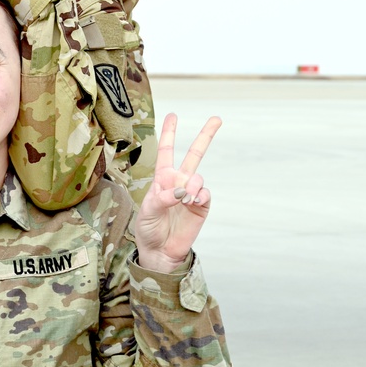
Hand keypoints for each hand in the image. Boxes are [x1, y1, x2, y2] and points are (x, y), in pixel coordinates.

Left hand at [134, 113, 220, 272]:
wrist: (160, 251)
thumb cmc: (148, 229)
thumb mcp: (148, 211)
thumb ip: (162, 198)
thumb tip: (181, 191)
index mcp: (162, 179)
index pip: (166, 151)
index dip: (168, 133)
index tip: (172, 115)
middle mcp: (178, 182)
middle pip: (194, 154)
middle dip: (205, 136)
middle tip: (217, 118)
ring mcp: (191, 193)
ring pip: (198, 177)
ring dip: (192, 185)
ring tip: (185, 199)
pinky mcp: (201, 206)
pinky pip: (205, 193)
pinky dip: (200, 195)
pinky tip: (193, 202)